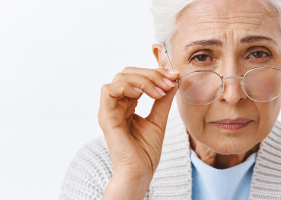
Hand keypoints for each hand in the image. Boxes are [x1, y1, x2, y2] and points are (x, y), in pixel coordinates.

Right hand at [98, 66, 178, 198]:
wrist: (139, 172)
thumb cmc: (145, 152)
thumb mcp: (159, 120)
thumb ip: (162, 101)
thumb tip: (172, 81)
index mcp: (126, 105)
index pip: (136, 78)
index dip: (154, 73)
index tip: (174, 76)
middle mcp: (116, 105)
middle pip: (127, 73)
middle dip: (151, 74)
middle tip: (168, 82)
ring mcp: (109, 110)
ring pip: (120, 78)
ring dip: (142, 80)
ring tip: (159, 91)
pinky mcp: (106, 117)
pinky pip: (109, 91)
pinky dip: (126, 87)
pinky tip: (141, 94)